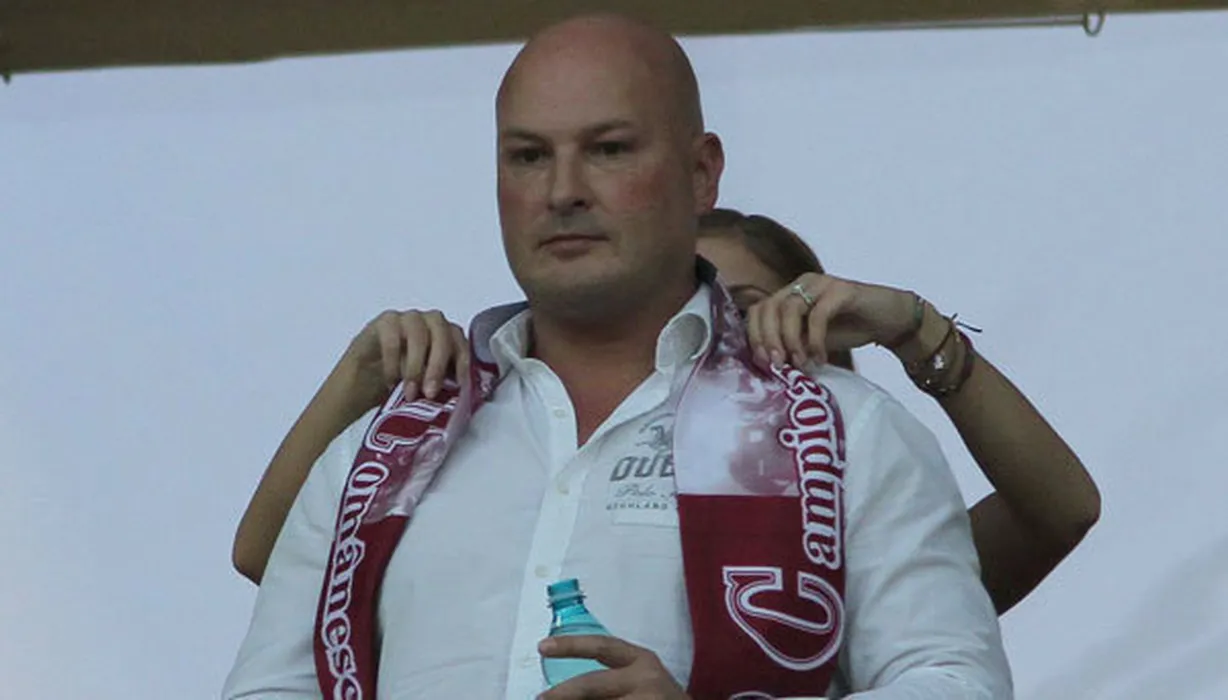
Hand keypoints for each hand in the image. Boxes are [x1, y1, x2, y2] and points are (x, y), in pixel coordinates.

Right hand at [335, 309, 468, 411]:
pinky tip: (391, 381)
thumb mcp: (427, 386)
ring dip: (416, 366)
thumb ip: (442, 384)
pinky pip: (392, 338)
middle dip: (438, 365)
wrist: (362, 383)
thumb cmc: (400, 383)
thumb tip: (456, 401)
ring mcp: (406, 319)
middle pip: (442, 334)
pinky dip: (393, 362)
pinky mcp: (384, 323)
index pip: (461, 341)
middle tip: (430, 392)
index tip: (458, 385)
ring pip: (418, 334)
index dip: (462, 362)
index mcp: (446, 336)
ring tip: (410, 392)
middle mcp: (429, 323)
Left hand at [537, 635, 688, 699]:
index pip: (602, 647)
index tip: (542, 646)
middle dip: (561, 695)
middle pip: (592, 686)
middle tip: (539, 699)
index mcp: (642, 661)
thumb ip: (608, 682)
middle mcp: (646, 681)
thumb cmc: (658, 699)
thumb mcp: (640, 680)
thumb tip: (559, 695)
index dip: (571, 645)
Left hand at [746, 272, 916, 367]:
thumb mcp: (812, 340)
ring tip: (800, 363)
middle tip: (778, 366)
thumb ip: (791, 345)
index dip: (754, 335)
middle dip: (768, 339)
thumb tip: (768, 364)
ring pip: (789, 308)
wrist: (890, 321)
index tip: (762, 363)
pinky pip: (818, 314)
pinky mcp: (842, 290)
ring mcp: (821, 283)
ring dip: (790, 340)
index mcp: (790, 293)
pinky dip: (816, 340)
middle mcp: (802, 284)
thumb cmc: (849, 329)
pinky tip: (820, 358)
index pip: (758, 309)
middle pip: (769, 307)